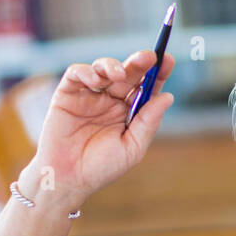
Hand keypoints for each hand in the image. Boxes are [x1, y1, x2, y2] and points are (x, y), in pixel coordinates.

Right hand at [19, 50, 174, 208]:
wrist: (67, 179)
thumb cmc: (101, 168)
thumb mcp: (132, 147)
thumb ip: (148, 122)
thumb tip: (168, 97)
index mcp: (129, 112)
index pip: (147, 87)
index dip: (158, 72)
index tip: (167, 60)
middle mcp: (111, 100)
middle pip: (128, 74)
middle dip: (140, 62)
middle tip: (149, 56)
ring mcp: (90, 96)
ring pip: (104, 68)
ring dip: (112, 65)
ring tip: (118, 74)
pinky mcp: (67, 94)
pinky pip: (77, 74)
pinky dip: (86, 71)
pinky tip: (95, 79)